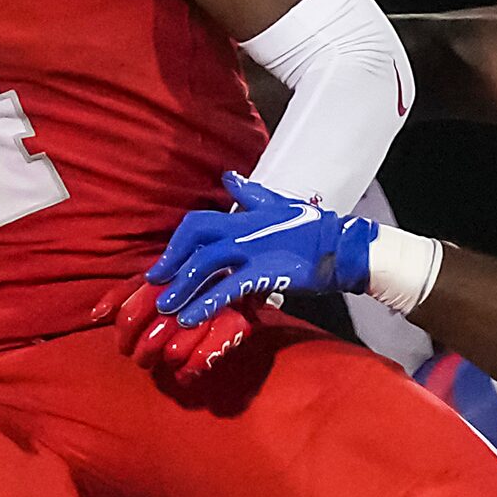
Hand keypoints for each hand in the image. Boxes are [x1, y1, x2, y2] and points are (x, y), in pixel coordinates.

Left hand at [98, 280, 257, 384]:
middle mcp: (189, 287)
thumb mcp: (157, 280)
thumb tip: (97, 315)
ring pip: (174, 349)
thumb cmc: (194, 281)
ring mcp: (214, 305)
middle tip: (143, 359)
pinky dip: (191, 368)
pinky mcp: (239, 323)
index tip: (124, 346)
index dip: (123, 335)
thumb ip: (125, 295)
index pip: (130, 314)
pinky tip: (184, 376)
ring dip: (166, 360)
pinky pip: (205, 355)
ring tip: (164, 365)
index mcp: (166, 274)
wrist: (249, 272)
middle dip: (144, 351)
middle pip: (151, 335)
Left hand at [146, 173, 370, 326]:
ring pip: (205, 264)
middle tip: (154, 285)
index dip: (177, 243)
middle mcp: (242, 230)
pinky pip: (228, 289)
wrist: (342, 248)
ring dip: (181, 287)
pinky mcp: (265, 273)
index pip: (198, 223)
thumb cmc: (311, 229)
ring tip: (166, 309)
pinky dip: (206, 304)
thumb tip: (229, 177)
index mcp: (243, 216)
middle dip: (171, 262)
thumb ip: (250, 194)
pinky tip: (192, 320)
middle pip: (195, 239)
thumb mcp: (277, 204)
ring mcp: (252, 251)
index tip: (164, 264)